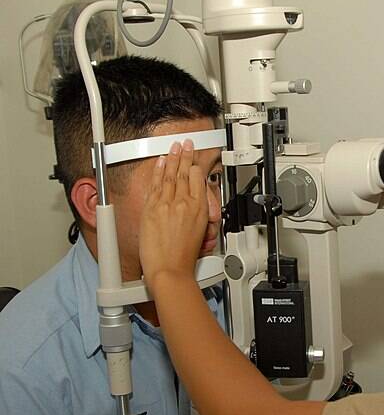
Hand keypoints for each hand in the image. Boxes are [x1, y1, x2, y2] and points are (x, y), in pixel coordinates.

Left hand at [139, 140, 207, 292]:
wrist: (170, 270)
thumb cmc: (184, 258)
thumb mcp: (200, 234)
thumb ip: (195, 216)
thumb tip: (192, 208)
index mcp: (198, 210)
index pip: (198, 180)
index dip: (196, 166)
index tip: (195, 159)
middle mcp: (184, 204)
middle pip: (185, 173)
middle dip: (185, 156)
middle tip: (186, 144)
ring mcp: (167, 205)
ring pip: (170, 175)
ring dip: (172, 158)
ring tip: (174, 147)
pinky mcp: (152, 209)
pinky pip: (156, 185)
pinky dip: (158, 171)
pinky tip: (160, 163)